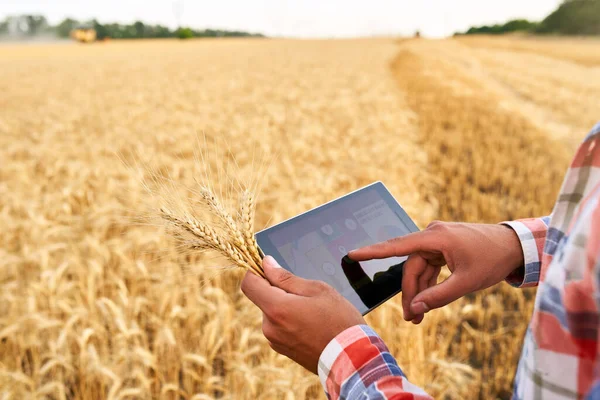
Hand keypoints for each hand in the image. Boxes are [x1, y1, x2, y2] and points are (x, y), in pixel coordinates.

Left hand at [241, 256, 365, 372]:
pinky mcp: (282, 349)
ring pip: (272, 312)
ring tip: (313, 311)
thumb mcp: (317, 290)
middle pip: (262, 298)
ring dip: (286, 306)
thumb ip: (286, 277)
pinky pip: (279, 327)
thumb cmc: (339, 320)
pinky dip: (290, 320)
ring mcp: (275, 340)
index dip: (255, 271)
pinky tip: (312, 324)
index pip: (249, 284)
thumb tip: (266, 264)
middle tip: (306, 293)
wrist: (353, 358)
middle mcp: (270, 326)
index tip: (269, 267)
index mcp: (276, 308)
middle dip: (278, 290)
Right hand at [349, 221, 523, 323]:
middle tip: (411, 319)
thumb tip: (417, 308)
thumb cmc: (492, 260)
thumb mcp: (467, 282)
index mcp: (436, 237)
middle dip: (410, 294)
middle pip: (410, 267)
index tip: (352, 254)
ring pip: (418, 270)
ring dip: (418, 292)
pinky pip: (428, 268)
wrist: (514, 246)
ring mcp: (437, 242)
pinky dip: (427, 285)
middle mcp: (432, 236)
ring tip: (418, 318)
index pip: (398, 246)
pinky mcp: (442, 248)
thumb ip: (439, 296)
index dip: (373, 252)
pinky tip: (427, 303)